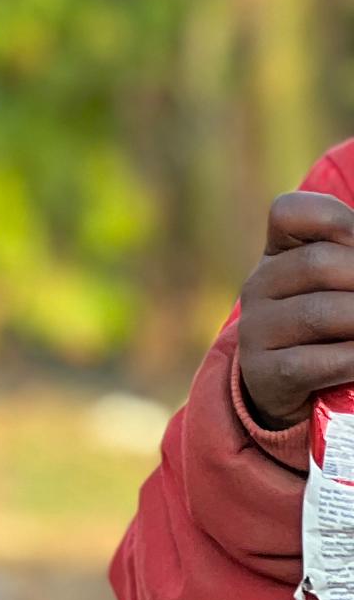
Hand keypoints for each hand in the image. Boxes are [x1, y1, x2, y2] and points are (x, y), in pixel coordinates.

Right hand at [238, 194, 353, 429]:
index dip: (338, 221)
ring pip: (320, 313)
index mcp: (277, 253)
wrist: (289, 387)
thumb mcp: (338, 283)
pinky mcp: (264, 373)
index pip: (290, 212)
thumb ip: (350, 259)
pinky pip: (319, 361)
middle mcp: (257, 285)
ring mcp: (256, 330)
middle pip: (318, 263)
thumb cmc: (329, 325)